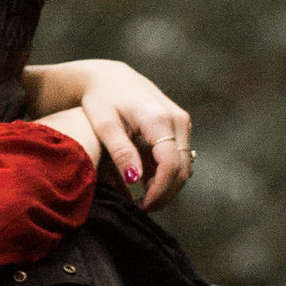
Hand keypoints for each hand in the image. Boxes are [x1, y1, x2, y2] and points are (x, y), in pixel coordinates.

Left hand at [30, 57, 193, 205]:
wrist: (109, 77)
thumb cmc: (101, 100)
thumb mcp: (104, 125)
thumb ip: (121, 151)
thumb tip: (134, 180)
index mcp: (159, 119)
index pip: (170, 164)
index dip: (160, 191)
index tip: (143, 207)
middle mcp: (177, 119)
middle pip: (182, 169)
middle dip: (165, 193)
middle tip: (141, 208)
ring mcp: (182, 122)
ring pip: (184, 165)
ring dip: (166, 185)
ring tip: (141, 198)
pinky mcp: (180, 126)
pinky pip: (180, 157)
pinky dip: (166, 173)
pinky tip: (145, 181)